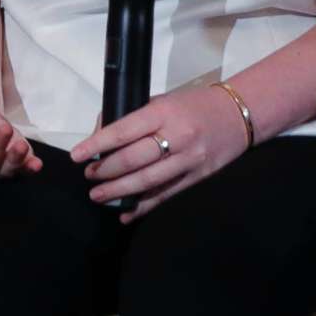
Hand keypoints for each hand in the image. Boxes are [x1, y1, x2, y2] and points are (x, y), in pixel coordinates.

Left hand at [73, 85, 249, 219]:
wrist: (239, 114)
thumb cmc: (192, 105)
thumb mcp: (161, 101)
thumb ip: (131, 117)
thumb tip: (99, 135)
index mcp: (163, 113)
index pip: (123, 131)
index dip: (97, 145)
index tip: (77, 156)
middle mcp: (177, 137)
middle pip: (134, 160)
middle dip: (106, 171)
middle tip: (88, 176)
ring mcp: (190, 159)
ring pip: (148, 181)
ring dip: (119, 191)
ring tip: (98, 196)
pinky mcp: (198, 177)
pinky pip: (166, 194)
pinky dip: (144, 207)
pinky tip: (126, 214)